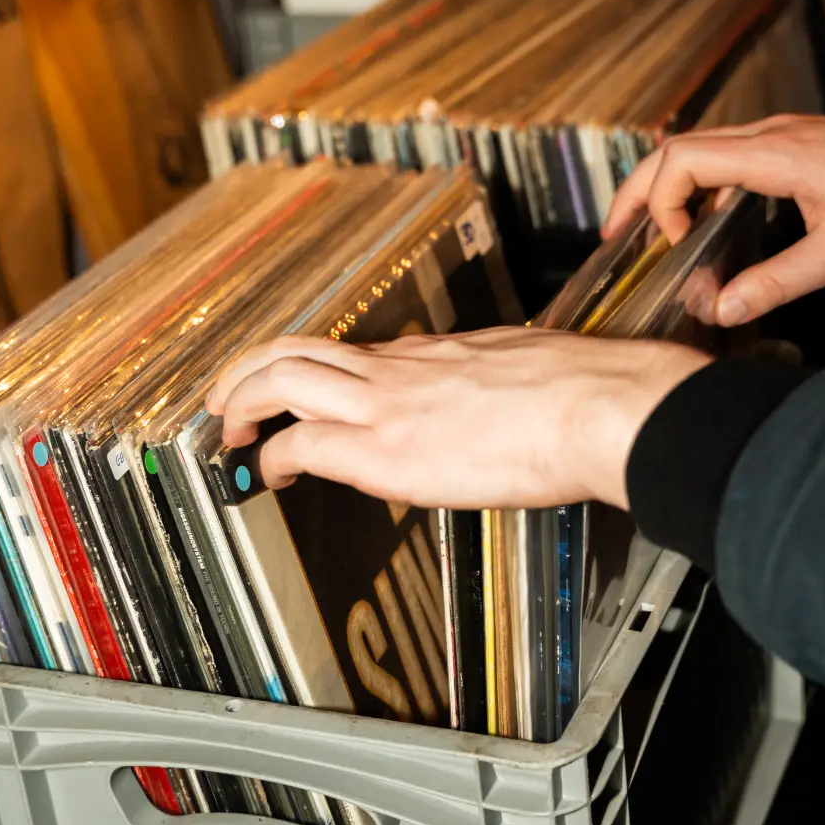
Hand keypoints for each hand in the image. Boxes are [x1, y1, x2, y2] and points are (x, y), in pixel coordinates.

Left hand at [207, 327, 710, 511]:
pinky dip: (278, 457)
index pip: (358, 354)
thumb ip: (492, 381)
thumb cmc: (584, 393)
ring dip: (244, 400)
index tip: (308, 392)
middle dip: (250, 370)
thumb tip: (497, 403)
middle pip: (299, 348)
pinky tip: (269, 475)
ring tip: (227, 428)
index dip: (320, 371)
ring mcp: (390, 401)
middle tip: (228, 397)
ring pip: (285, 379)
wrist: (597, 406)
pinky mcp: (388, 447)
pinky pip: (309, 443)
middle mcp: (402, 367)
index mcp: (438, 352)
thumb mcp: (526, 365)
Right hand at [600, 96, 824, 326]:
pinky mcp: (793, 142)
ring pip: (702, 149)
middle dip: (639, 191)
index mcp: (778, 153)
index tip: (671, 246)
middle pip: (678, 149)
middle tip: (616, 235)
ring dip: (668, 186)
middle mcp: (772, 134)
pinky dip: (701, 185)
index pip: (684, 159)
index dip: (660, 202)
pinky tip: (706, 222)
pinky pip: (729, 156)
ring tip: (650, 231)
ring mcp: (782, 134)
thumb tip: (722, 307)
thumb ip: (778, 282)